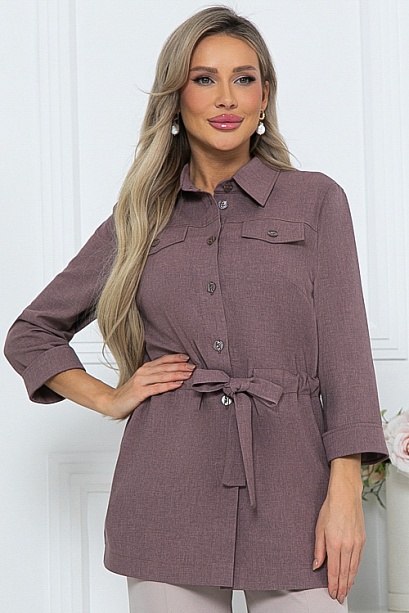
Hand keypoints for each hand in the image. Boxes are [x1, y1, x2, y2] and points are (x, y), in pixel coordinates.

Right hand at [100, 353, 195, 418]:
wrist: (112, 402)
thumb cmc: (129, 394)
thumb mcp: (143, 382)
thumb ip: (155, 378)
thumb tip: (174, 376)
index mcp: (145, 368)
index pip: (163, 360)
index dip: (176, 358)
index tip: (188, 358)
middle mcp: (143, 372)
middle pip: (165, 367)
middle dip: (180, 366)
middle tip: (193, 367)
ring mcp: (141, 382)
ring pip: (162, 375)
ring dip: (177, 374)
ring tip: (189, 374)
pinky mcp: (139, 392)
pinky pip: (157, 388)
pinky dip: (168, 385)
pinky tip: (178, 384)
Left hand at [313, 457, 364, 604]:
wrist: (345, 496)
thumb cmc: (331, 508)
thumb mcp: (318, 528)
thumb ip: (318, 549)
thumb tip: (316, 564)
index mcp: (334, 543)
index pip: (334, 570)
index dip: (332, 584)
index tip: (331, 593)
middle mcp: (347, 545)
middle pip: (345, 573)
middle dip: (342, 587)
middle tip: (339, 597)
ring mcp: (356, 543)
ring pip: (353, 568)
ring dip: (349, 582)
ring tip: (345, 590)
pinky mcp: (362, 540)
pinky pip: (359, 559)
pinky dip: (355, 570)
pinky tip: (352, 575)